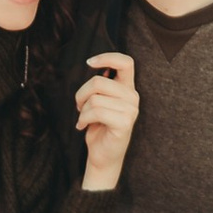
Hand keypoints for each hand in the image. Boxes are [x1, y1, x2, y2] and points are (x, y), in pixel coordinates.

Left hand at [74, 50, 138, 190]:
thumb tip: (94, 65)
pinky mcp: (125, 123)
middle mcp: (133, 97)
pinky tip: (82, 126)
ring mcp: (131, 111)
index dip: (107, 57)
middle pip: (99, 82)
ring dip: (81, 110)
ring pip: (95, 99)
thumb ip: (101, 85)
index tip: (89, 62)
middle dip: (81, 94)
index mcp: (128, 88)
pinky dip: (83, 119)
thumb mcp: (99, 101)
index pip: (125, 62)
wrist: (102, 155)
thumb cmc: (99, 127)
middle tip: (78, 106)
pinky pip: (96, 112)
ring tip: (82, 118)